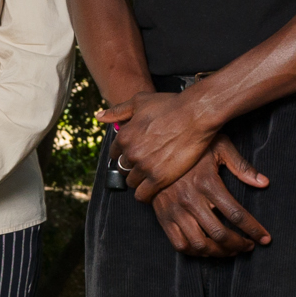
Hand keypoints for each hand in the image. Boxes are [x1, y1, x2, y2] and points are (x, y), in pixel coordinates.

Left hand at [96, 87, 218, 195]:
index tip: (134, 154)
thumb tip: (99, 116)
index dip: (124, 154)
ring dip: (139, 180)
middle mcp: (131, 153)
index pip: (114, 154)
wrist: (196, 115)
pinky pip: (143, 195)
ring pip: (132, 182)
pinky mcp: (159, 178)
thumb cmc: (171, 105)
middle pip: (123, 168)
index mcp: (124, 136)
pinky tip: (152, 189)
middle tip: (145, 164)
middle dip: (132, 167)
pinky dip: (145, 194)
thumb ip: (118, 110)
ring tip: (151, 176)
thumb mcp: (140, 101)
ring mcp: (144, 167)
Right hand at [145, 138, 269, 255]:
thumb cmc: (191, 147)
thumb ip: (242, 166)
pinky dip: (195, 252)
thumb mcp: (219, 147)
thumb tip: (264, 183)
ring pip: (200, 244)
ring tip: (231, 250)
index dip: (254, 230)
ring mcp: (175, 210)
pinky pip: (179, 244)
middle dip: (239, 244)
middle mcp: (190, 199)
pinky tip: (207, 249)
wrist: (154, 149)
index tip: (264, 238)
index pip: (236, 214)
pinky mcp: (163, 217)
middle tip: (248, 246)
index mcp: (207, 183)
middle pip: (220, 234)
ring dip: (219, 252)